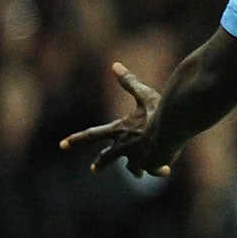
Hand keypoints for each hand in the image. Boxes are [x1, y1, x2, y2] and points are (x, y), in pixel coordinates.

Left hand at [59, 62, 172, 176]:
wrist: (174, 126)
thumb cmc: (159, 110)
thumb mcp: (144, 94)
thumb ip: (129, 83)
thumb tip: (115, 65)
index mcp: (118, 130)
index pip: (91, 135)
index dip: (76, 140)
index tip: (62, 145)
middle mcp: (124, 147)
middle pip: (107, 158)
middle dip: (100, 164)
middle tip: (94, 169)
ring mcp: (137, 158)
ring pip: (133, 168)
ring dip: (136, 170)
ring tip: (138, 173)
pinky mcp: (151, 166)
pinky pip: (154, 170)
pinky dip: (160, 168)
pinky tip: (166, 168)